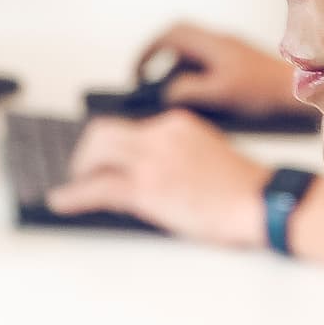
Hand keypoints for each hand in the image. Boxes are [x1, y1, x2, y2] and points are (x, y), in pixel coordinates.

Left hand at [44, 111, 275, 248]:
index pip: (129, 126)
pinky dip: (74, 195)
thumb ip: (176, 151)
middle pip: (103, 131)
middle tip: (82, 171)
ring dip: (79, 171)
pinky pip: (98, 188)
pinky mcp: (147, 188)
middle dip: (87, 152)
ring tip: (74, 186)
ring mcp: (151, 160)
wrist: (261, 200)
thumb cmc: (243, 187)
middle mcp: (159, 134)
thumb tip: (147, 168)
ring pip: (96, 153)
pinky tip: (62, 201)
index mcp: (176, 123)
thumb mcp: (206, 152)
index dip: (111, 145)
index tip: (103, 157)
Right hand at [137, 20, 300, 116]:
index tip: (137, 73)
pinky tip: (199, 96)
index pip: (170, 34)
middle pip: (179, 38)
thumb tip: (167, 91)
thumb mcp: (219, 93)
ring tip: (172, 93)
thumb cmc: (264, 91)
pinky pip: (208, 61)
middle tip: (148, 79)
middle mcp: (221, 41)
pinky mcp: (240, 62)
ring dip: (178, 67)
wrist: (299, 91)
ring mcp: (231, 50)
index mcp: (213, 43)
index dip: (148, 51)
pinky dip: (195, 74)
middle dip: (159, 56)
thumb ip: (188, 90)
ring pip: (194, 51)